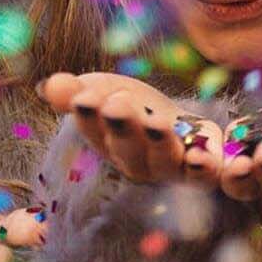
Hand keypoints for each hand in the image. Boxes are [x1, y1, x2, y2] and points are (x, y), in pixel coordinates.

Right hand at [40, 72, 222, 186]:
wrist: (182, 124)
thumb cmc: (134, 107)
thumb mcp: (105, 91)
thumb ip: (78, 91)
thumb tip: (50, 84)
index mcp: (110, 144)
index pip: (94, 131)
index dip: (89, 116)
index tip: (85, 96)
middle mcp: (140, 163)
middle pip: (129, 150)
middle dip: (122, 127)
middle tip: (116, 105)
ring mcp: (173, 168)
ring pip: (166, 161)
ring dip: (160, 144)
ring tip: (155, 123)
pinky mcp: (208, 168)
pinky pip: (210, 177)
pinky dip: (211, 172)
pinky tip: (208, 158)